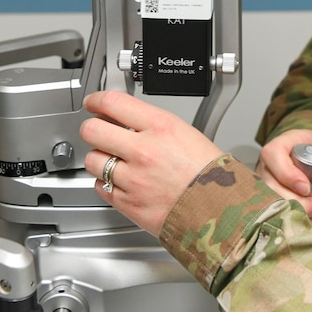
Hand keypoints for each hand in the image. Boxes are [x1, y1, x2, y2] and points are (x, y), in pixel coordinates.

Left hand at [80, 90, 223, 237]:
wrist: (220, 211)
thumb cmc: (210, 174)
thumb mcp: (187, 133)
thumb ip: (153, 124)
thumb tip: (129, 118)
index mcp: (161, 127)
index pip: (113, 103)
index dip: (96, 100)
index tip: (93, 103)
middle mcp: (143, 151)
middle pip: (92, 130)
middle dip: (91, 128)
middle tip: (97, 130)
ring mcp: (133, 179)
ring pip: (93, 160)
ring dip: (99, 158)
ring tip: (113, 159)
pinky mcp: (128, 203)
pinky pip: (100, 187)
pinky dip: (106, 184)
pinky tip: (121, 181)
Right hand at [254, 129, 311, 226]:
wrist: (305, 158)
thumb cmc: (310, 151)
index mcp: (277, 146)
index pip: (273, 156)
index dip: (288, 175)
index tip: (306, 188)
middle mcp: (266, 165)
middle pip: (270, 186)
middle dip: (295, 201)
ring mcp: (263, 185)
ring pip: (269, 203)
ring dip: (294, 213)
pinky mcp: (265, 201)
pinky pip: (273, 214)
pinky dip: (292, 221)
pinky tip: (308, 220)